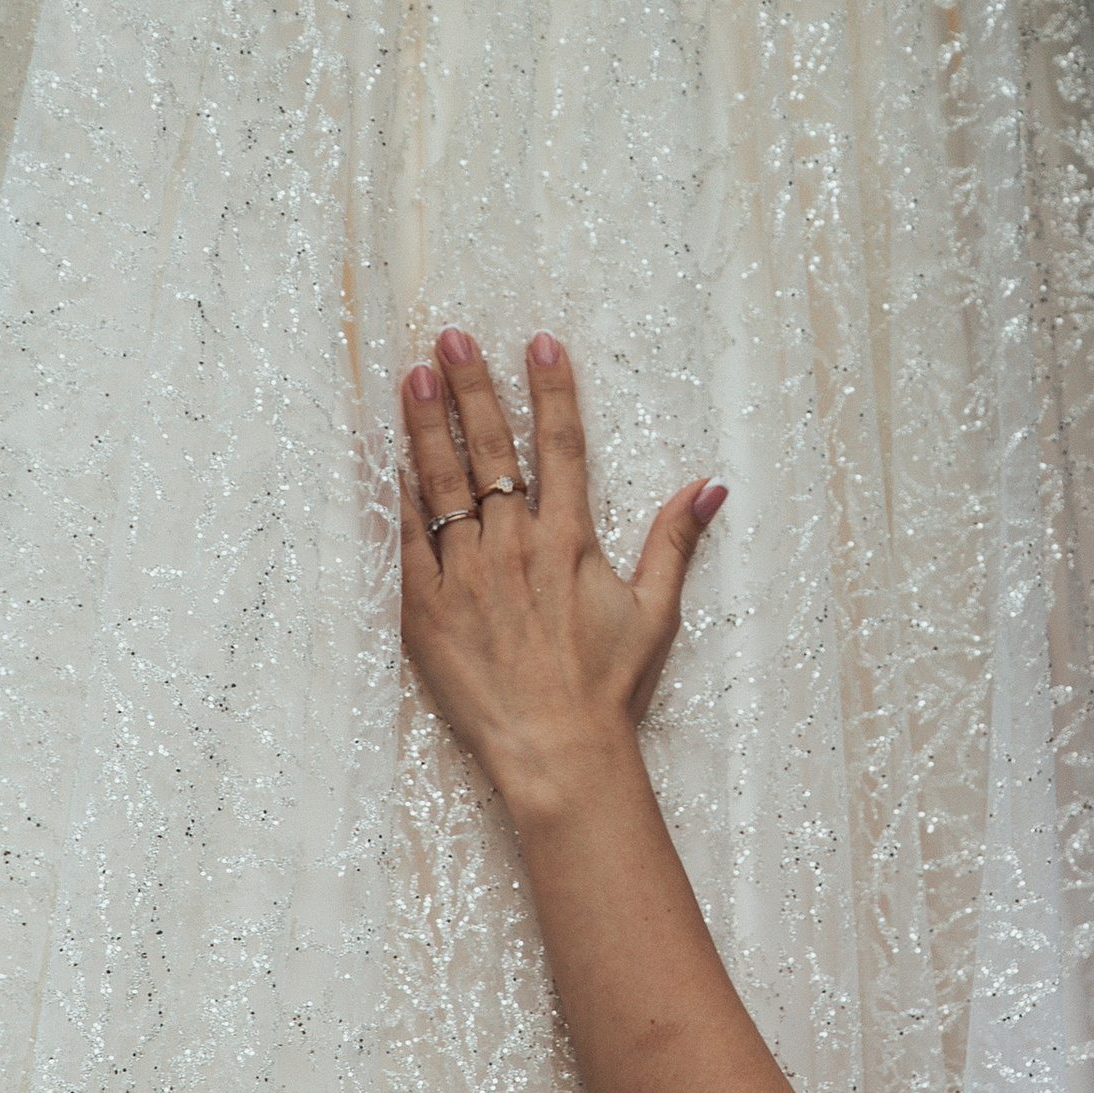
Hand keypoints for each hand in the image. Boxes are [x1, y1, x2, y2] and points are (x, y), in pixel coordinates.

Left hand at [399, 330, 726, 826]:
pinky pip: (404, 541)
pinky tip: (384, 458)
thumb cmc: (608, 688)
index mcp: (568, 540)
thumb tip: (710, 485)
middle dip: (472, 388)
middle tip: (451, 339)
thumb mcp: (655, 611)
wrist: (557, 753)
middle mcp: (514, 546)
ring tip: (412, 378)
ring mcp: (466, 574)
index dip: (551, 391)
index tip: (539, 343)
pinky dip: (393, 497)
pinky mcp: (426, 609)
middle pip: (489, 450)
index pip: (560, 445)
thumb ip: (676, 540)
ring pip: (440, 484)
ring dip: (426, 426)